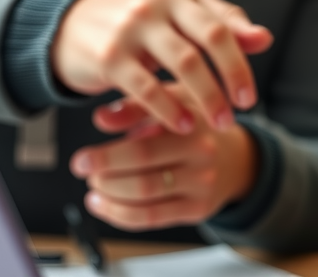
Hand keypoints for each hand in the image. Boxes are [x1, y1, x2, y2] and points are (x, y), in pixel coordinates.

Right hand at [52, 0, 273, 134]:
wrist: (66, 25)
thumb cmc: (134, 24)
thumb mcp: (177, 15)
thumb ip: (220, 24)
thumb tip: (265, 39)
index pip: (223, 26)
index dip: (241, 62)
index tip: (250, 95)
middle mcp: (159, 4)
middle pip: (209, 42)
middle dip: (230, 80)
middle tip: (241, 112)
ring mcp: (133, 28)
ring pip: (184, 63)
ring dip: (206, 98)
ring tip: (218, 123)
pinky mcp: (110, 55)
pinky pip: (147, 86)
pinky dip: (168, 108)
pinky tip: (181, 125)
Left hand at [71, 84, 258, 231]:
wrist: (236, 155)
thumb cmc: (194, 124)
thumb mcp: (172, 99)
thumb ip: (136, 106)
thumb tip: (102, 118)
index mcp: (193, 124)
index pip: (143, 147)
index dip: (107, 157)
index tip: (81, 159)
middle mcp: (201, 156)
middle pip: (143, 177)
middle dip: (105, 179)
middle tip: (84, 172)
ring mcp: (202, 185)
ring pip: (147, 200)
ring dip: (111, 198)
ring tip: (94, 189)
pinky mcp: (199, 209)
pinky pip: (154, 218)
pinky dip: (122, 215)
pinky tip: (106, 205)